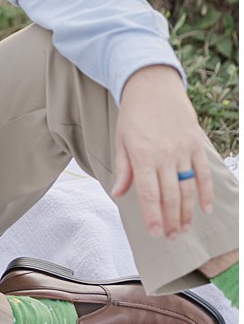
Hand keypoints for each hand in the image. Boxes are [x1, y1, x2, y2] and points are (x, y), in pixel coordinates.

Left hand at [110, 64, 214, 239]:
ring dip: (187, 212)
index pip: (148, 194)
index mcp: (142, 156)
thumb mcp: (121, 140)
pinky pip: (203, 173)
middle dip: (171, 220)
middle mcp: (164, 155)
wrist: (153, 86)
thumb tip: (118, 194)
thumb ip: (123, 169)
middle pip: (170, 196)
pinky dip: (206, 192)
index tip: (154, 233)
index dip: (153, 216)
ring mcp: (182, 150)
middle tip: (171, 237)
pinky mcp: (196, 145)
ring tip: (184, 229)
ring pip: (187, 188)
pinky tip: (205, 209)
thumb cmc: (133, 114)